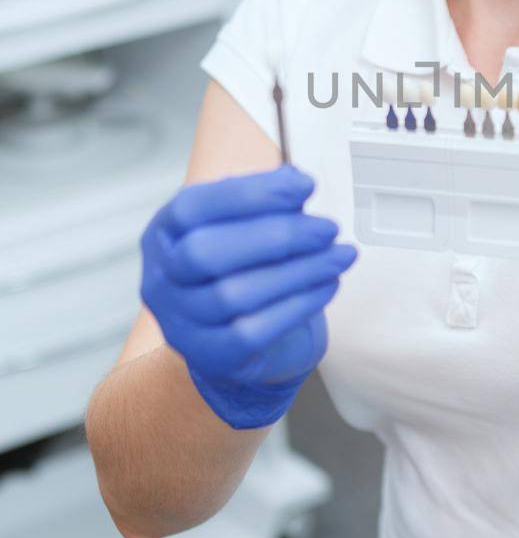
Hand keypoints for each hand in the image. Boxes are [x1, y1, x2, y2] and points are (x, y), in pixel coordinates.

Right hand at [140, 163, 357, 429]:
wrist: (229, 336)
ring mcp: (180, 322)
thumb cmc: (240, 267)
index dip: (250, 194)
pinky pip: (253, 332)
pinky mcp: (211, 355)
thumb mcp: (246, 224)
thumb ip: (267, 199)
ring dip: (299, 271)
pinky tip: (327, 285)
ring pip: (234, 296)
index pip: (193, 207)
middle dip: (276, 236)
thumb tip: (296, 182)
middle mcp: (161, 278)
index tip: (305, 186)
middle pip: (206, 254)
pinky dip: (298, 305)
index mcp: (164, 232)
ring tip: (339, 255)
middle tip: (326, 228)